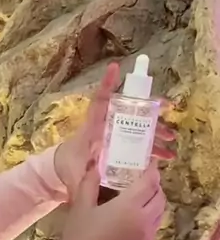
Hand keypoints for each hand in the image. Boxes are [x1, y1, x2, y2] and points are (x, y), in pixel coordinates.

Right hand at [51, 161, 164, 239]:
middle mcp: (145, 221)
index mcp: (130, 207)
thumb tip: (95, 166)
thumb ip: (89, 184)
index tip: (148, 163)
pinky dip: (149, 219)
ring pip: (160, 214)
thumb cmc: (79, 239)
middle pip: (160, 197)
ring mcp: (147, 238)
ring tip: (138, 199)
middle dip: (154, 186)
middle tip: (141, 180)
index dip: (152, 170)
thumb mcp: (80, 207)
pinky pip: (153, 229)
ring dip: (154, 203)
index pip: (150, 182)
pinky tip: (131, 221)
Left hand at [54, 63, 175, 199]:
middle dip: (150, 110)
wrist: (68, 171)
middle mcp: (107, 126)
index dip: (106, 84)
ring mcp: (116, 136)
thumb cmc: (69, 165)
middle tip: (168, 108)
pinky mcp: (123, 148)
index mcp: (93, 127)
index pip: (99, 101)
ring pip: (140, 128)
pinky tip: (166, 156)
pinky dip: (155, 149)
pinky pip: (141, 144)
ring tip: (171, 138)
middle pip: (129, 111)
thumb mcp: (75, 169)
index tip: (115, 67)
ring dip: (157, 131)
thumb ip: (84, 171)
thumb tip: (94, 170)